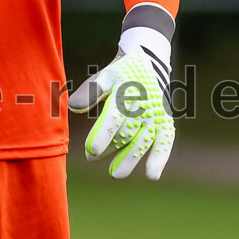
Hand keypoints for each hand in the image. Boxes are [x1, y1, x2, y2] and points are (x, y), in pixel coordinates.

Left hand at [68, 42, 173, 179]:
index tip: (92, 150)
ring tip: (115, 174)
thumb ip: (89, 91)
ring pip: (142, 142)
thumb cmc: (120, 74)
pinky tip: (151, 176)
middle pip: (126, 134)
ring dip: (129, 159)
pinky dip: (160, 158)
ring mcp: (155, 116)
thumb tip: (73, 106)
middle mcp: (143, 106)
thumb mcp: (104, 76)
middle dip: (109, 149)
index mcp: (126, 93)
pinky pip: (164, 142)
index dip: (103, 135)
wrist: (148, 63)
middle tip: (91, 158)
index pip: (114, 118)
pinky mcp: (165, 122)